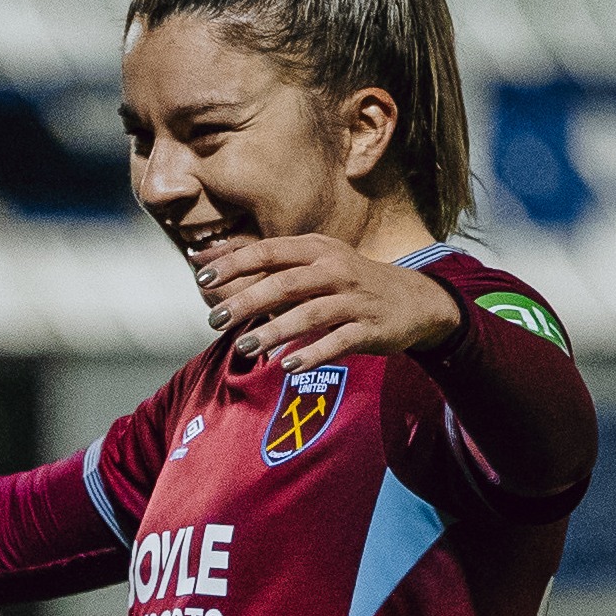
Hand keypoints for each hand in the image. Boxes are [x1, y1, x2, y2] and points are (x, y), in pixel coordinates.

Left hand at [196, 234, 461, 373]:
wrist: (415, 300)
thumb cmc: (349, 281)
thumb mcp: (311, 260)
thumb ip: (261, 260)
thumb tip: (200, 257)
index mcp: (316, 249)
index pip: (269, 251)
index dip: (235, 262)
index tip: (201, 278)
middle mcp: (335, 269)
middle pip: (286, 283)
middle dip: (248, 300)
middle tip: (214, 319)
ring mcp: (355, 299)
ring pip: (311, 313)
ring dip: (276, 330)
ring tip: (244, 347)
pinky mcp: (370, 328)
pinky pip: (339, 341)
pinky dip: (313, 353)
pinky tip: (288, 366)